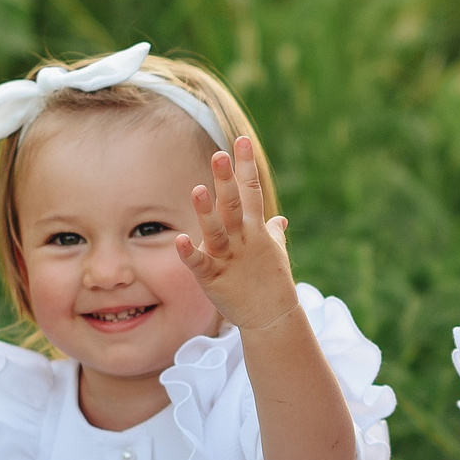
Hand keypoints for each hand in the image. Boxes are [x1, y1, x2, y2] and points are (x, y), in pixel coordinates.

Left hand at [176, 135, 299, 334]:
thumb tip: (278, 220)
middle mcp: (243, 240)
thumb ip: (273, 233)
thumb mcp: (275, 254)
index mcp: (256, 230)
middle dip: (227, 180)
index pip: (252, 191)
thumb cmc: (271, 283)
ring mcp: (229, 259)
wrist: (272, 318)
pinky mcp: (214, 279)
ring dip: (207, 211)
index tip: (241, 141)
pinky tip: (181, 239)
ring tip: (198, 189)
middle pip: (235, 205)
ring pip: (217, 231)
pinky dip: (191, 252)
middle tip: (219, 154)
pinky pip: (201, 263)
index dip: (246, 166)